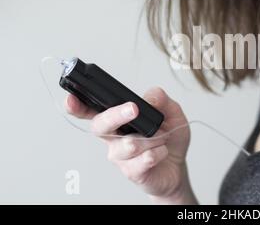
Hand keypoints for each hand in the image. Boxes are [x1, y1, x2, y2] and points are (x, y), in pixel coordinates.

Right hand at [64, 87, 196, 203]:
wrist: (178, 165)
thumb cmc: (169, 136)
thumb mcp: (171, 111)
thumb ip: (160, 99)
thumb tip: (148, 98)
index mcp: (117, 119)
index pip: (91, 110)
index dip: (77, 105)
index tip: (71, 99)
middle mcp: (113, 137)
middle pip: (100, 126)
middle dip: (115, 116)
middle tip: (133, 109)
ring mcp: (120, 156)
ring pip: (129, 144)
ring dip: (151, 138)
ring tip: (162, 137)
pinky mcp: (131, 171)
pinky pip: (144, 159)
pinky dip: (159, 151)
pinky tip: (162, 151)